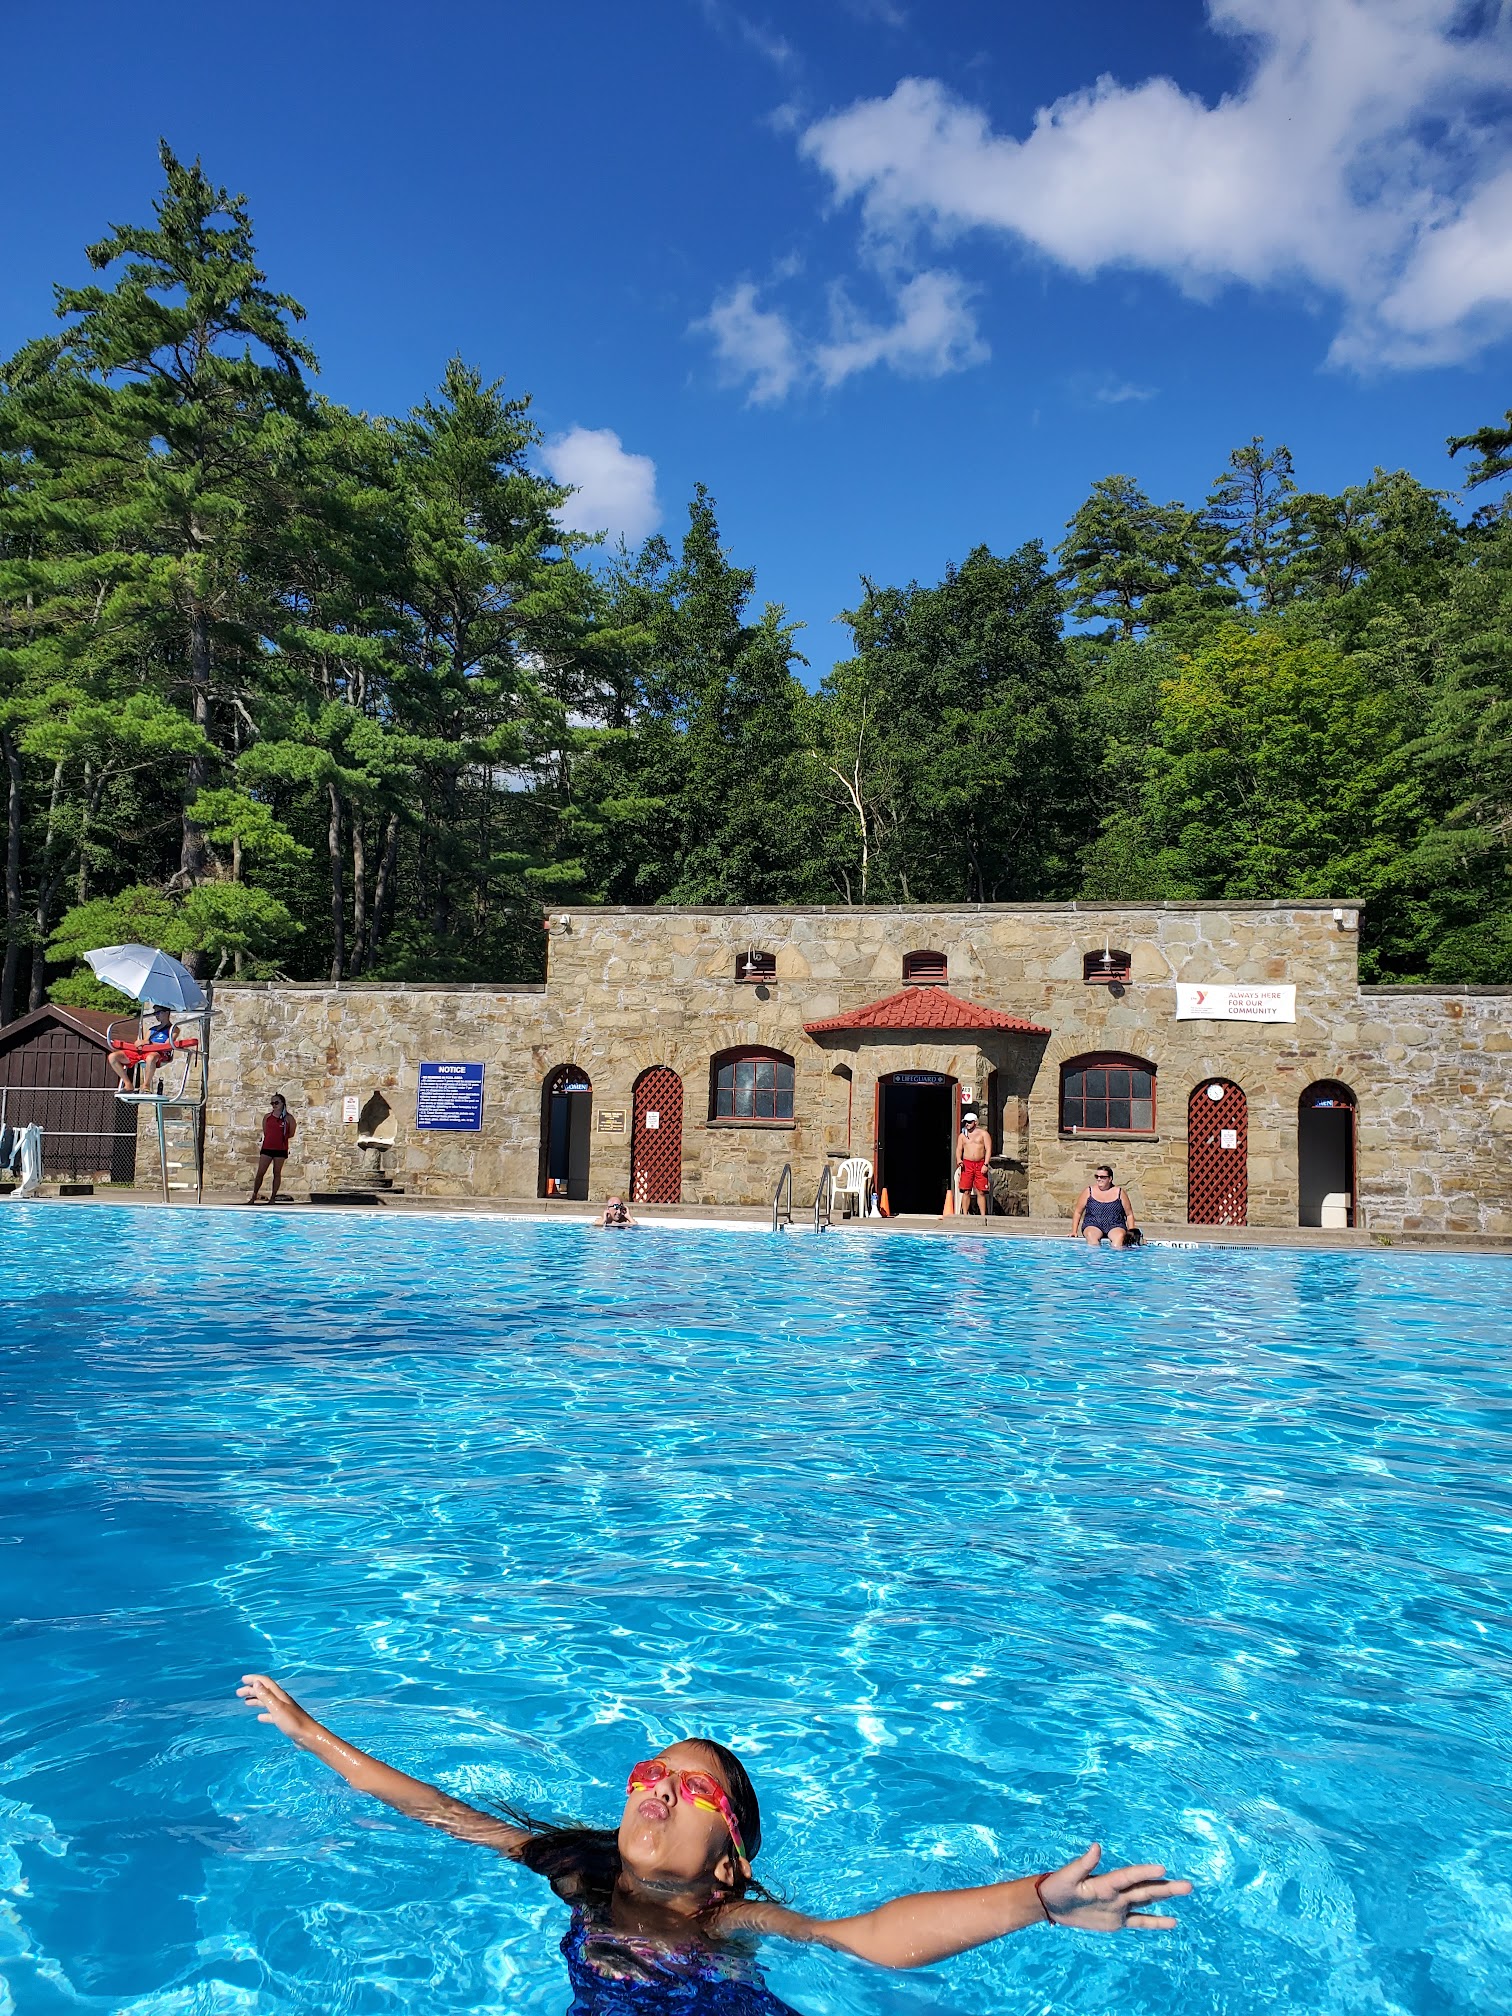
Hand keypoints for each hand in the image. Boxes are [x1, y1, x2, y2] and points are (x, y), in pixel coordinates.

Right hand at [236, 1672, 318, 1745]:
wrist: (307, 1736)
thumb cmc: (293, 1722)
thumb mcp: (277, 1708)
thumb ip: (267, 1696)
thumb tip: (257, 1682)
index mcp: (279, 1696)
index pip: (265, 1682)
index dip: (254, 1679)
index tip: (243, 1679)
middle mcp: (281, 1700)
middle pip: (265, 1691)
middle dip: (252, 1690)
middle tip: (238, 1693)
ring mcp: (283, 1710)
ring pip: (267, 1702)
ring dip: (256, 1700)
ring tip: (246, 1702)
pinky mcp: (284, 1720)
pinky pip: (271, 1714)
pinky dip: (264, 1713)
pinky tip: (259, 1717)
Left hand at [1036, 1843, 1190, 1931]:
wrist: (1053, 1904)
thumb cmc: (1058, 1886)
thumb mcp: (1068, 1876)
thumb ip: (1083, 1864)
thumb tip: (1096, 1846)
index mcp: (1106, 1882)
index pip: (1129, 1877)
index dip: (1144, 1872)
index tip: (1162, 1868)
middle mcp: (1118, 1892)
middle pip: (1145, 1889)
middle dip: (1166, 1887)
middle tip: (1188, 1885)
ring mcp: (1120, 1906)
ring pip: (1147, 1901)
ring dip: (1165, 1898)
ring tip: (1185, 1891)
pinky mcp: (1118, 1920)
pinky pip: (1140, 1921)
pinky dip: (1155, 1922)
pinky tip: (1172, 1921)